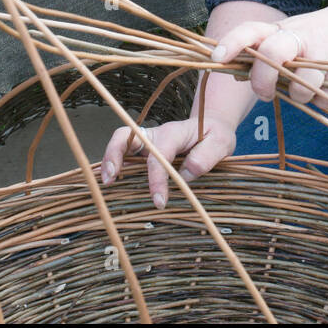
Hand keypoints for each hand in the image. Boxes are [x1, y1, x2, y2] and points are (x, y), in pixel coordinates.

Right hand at [100, 112, 238, 208]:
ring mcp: (147, 141)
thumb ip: (207, 156)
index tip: (160, 202)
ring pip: (120, 143)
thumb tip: (186, 173)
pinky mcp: (144, 150)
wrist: (212, 126)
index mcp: (174, 133)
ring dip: (109, 160)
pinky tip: (114, 183)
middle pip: (126, 136)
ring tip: (106, 183)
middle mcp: (155, 134)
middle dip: (113, 155)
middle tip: (110, 180)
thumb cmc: (215, 135)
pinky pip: (125, 154)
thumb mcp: (222, 142)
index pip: (159, 155)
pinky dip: (115, 165)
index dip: (156, 178)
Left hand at [209, 0, 327, 105]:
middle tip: (266, 94)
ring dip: (302, 95)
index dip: (231, 42)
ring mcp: (322, 48)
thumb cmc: (325, 33)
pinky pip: (326, 96)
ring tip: (311, 88)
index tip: (215, 58)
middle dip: (263, 80)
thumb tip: (237, 75)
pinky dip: (326, 98)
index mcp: (281, 29)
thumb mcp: (294, 37)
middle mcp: (298, 35)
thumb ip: (269, 54)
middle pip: (269, 54)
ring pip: (299, 84)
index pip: (250, 30)